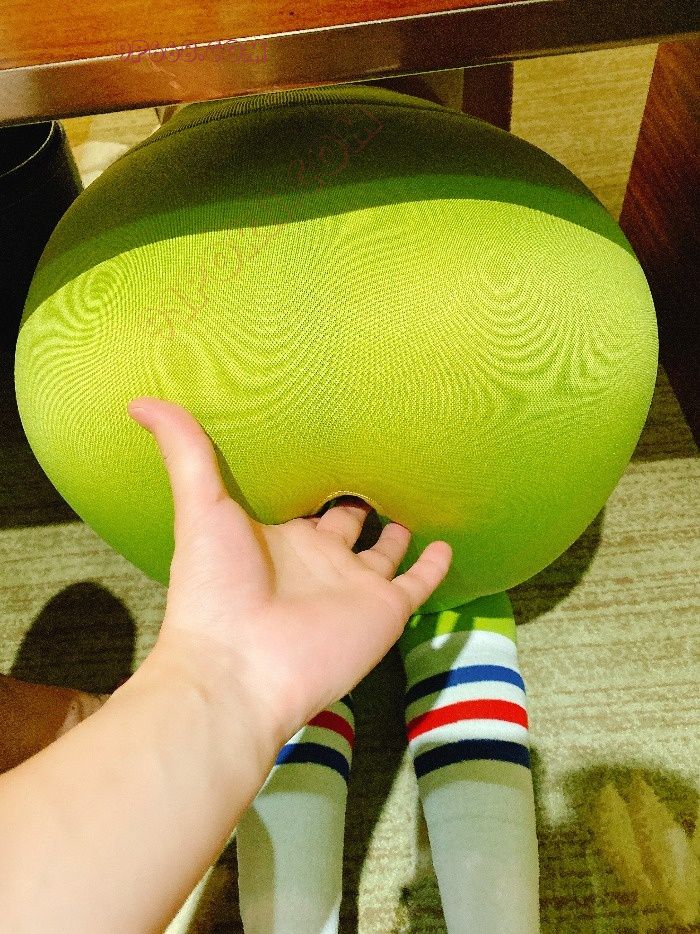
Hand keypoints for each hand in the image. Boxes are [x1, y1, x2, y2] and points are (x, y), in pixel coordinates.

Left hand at [127, 398, 451, 741]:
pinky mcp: (385, 611)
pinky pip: (419, 584)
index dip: (313, 477)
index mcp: (279, 536)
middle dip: (357, 500)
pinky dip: (435, 566)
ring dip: (396, 531)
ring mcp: (354, 586)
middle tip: (377, 466)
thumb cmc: (214, 589)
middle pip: (345, 524)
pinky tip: (447, 544)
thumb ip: (185, 452)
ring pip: (384, 553)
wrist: (239, 669)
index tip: (329, 444)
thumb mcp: (200, 507)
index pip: (302, 501)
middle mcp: (318, 560)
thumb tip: (141, 401)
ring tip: (412, 501)